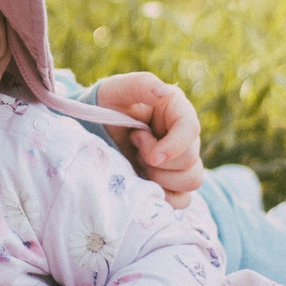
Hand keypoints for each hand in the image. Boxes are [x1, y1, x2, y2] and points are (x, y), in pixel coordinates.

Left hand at [93, 72, 204, 207]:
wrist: (94, 129)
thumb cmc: (107, 104)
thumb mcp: (117, 89)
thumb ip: (141, 85)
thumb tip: (166, 92)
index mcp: (177, 111)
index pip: (191, 130)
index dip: (174, 147)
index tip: (152, 157)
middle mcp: (185, 137)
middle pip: (191, 162)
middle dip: (157, 162)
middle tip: (134, 147)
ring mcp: (180, 161)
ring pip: (191, 182)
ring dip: (161, 179)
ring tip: (138, 162)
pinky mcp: (172, 182)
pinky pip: (182, 199)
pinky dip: (163, 197)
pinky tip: (143, 182)